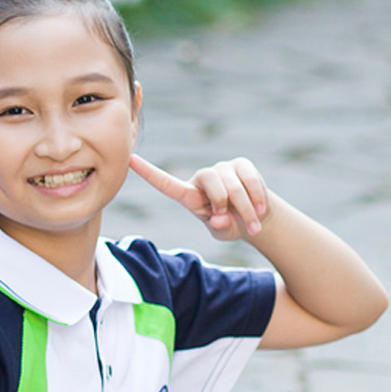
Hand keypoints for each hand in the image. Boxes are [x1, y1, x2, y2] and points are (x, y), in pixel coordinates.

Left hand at [130, 153, 270, 240]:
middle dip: (226, 204)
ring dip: (246, 208)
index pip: (165, 183)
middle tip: (234, 223)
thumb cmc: (232, 225)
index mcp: (188, 195)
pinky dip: (258, 197)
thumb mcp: (223, 232)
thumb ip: (218, 228)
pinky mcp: (241, 165)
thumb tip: (219, 219)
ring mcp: (222, 168)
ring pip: (233, 183)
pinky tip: (262, 210)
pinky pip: (250, 178)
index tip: (128, 159)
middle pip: (212, 182)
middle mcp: (202, 177)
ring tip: (254, 225)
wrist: (256, 217)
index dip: (148, 172)